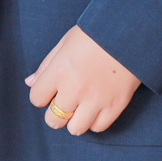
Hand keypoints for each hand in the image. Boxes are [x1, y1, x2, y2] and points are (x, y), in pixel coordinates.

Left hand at [26, 25, 140, 135]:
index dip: (42, 95)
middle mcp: (75, 89)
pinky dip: (95, 121)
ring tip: (82, 106)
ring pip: (75, 129)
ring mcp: (96, 100)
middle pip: (54, 120)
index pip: (37, 98)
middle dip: (56, 113)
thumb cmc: (96, 33)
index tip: (50, 90)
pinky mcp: (115, 106)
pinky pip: (98, 128)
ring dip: (75, 119)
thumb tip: (30, 83)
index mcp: (59, 71)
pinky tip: (96, 107)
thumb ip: (46, 65)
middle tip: (65, 102)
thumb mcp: (66, 42)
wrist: (131, 31)